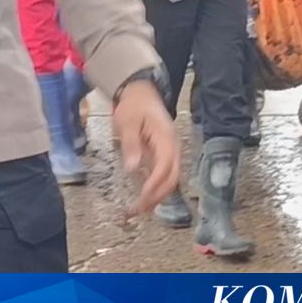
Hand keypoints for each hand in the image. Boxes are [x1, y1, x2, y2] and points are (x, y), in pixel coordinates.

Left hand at [113, 79, 180, 214]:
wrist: (142, 92)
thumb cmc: (134, 105)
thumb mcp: (128, 122)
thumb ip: (131, 145)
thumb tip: (133, 169)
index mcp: (166, 138)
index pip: (165, 167)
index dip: (154, 185)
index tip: (140, 198)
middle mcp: (173, 147)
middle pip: (172, 178)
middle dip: (157, 197)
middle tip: (138, 210)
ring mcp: (170, 151)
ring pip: (171, 179)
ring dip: (157, 196)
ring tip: (139, 209)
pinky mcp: (164, 154)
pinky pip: (165, 175)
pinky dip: (156, 188)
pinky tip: (144, 196)